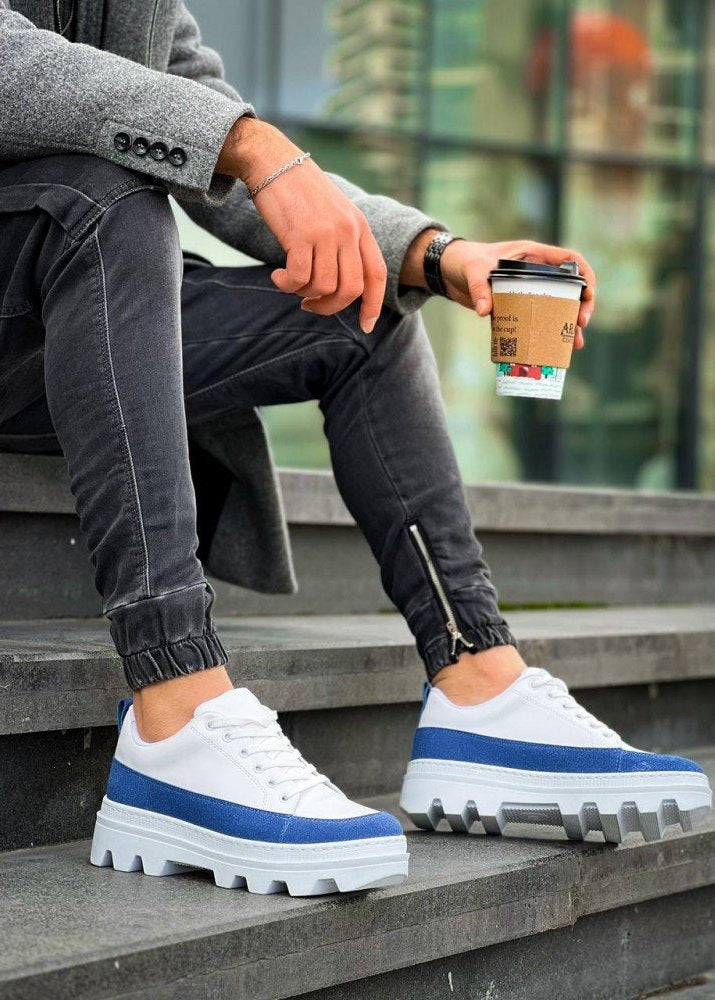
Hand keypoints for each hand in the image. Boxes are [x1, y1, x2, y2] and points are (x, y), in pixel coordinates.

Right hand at [217, 117, 386, 332]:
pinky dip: (287, 285)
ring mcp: (326, 233)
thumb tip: (339, 285)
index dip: (373, 304)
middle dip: (330, 307)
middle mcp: (348, 231)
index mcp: (360, 227)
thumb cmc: (299, 192)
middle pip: (350, 289)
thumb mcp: (333, 214)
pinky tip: (278, 277)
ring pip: (324, 287)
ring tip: (290, 283)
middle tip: (311, 305)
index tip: (365, 325)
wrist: (273, 161)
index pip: (376, 274)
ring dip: (304, 294)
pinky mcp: (301, 235)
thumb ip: (343, 243)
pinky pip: (300, 279)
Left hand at [401, 232, 595, 348]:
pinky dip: (546, 333)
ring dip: (567, 324)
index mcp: (534, 255)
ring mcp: (528, 290)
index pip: (570, 260)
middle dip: (580, 306)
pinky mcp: (517, 306)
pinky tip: (555, 349)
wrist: (447, 271)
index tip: (587, 296)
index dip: (585, 276)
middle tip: (580, 325)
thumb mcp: (473, 269)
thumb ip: (479, 287)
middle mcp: (536, 272)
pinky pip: (538, 320)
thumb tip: (485, 311)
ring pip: (557, 306)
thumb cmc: (463, 261)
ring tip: (575, 344)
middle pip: (570, 287)